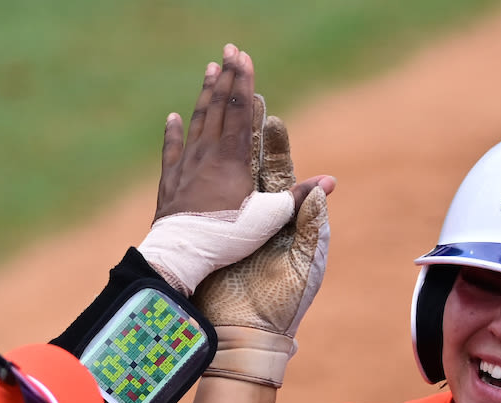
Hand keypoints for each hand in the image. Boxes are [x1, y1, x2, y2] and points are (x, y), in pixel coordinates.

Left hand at [142, 45, 333, 298]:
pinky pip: (171, 150)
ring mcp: (186, 165)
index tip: (243, 57)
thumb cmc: (227, 236)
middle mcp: (207, 153)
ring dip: (204, 95)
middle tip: (228, 50)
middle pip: (218, 107)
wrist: (181, 253)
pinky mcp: (170, 181)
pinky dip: (173, 132)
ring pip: (196, 121)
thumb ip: (298, 197)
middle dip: (225, 77)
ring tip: (208, 70)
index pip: (240, 111)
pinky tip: (173, 117)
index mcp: (232, 158)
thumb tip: (331, 182)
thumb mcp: (268, 218)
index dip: (243, 82)